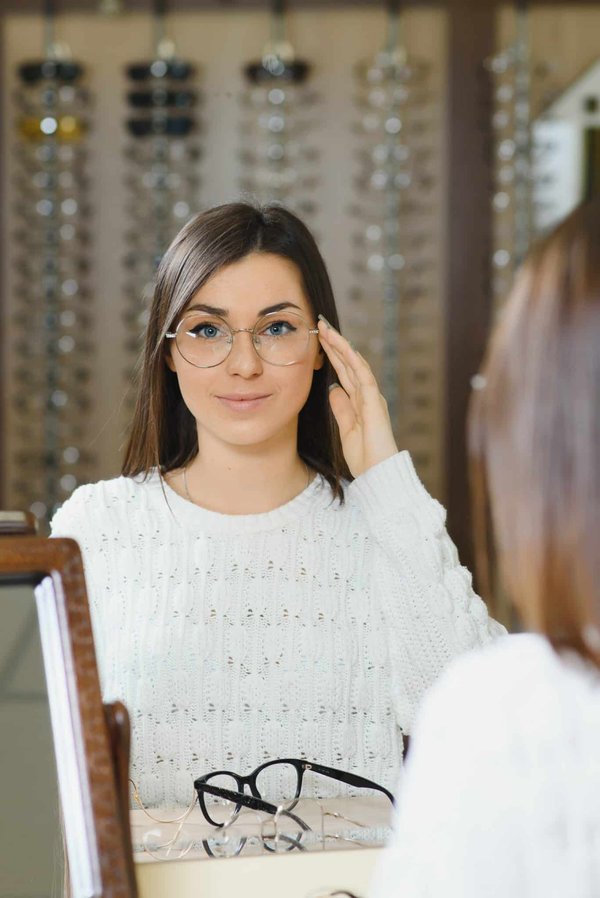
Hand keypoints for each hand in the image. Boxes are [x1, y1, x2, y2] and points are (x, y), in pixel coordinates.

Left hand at [318, 316, 397, 477]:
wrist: (377, 473)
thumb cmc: (365, 457)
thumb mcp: (346, 429)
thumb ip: (342, 409)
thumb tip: (333, 389)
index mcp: (360, 402)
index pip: (343, 372)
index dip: (332, 355)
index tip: (320, 339)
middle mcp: (367, 395)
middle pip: (349, 364)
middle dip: (335, 343)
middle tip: (321, 324)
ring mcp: (372, 397)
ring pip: (356, 364)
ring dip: (342, 346)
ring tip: (327, 329)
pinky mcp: (374, 403)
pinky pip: (364, 376)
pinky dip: (354, 361)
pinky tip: (344, 347)